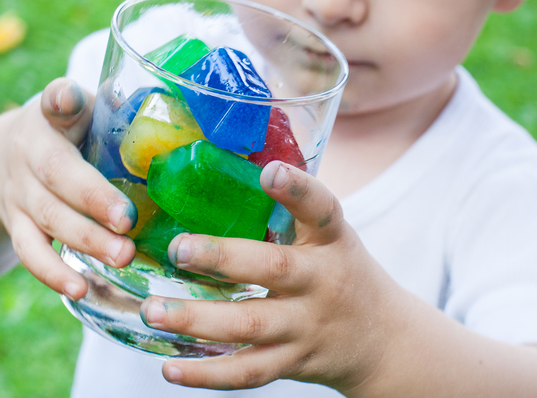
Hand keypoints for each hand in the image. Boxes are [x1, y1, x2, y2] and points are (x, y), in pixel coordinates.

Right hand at [0, 78, 136, 299]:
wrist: (1, 159)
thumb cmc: (64, 132)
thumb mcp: (82, 110)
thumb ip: (115, 109)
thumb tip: (171, 107)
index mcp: (50, 117)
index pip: (55, 101)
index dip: (62, 100)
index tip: (69, 101)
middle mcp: (27, 152)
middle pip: (57, 176)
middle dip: (94, 200)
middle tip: (129, 221)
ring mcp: (18, 193)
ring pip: (48, 219)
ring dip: (86, 241)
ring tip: (122, 257)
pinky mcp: (16, 226)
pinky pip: (30, 253)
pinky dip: (53, 274)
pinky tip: (80, 290)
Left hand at [137, 161, 405, 393]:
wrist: (383, 341)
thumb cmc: (340, 272)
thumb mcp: (330, 236)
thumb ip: (289, 211)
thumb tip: (223, 161)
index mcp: (332, 240)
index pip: (322, 209)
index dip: (297, 190)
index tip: (269, 172)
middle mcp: (322, 281)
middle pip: (275, 269)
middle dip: (223, 259)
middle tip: (178, 249)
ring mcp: (307, 326)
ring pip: (251, 325)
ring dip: (197, 319)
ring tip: (153, 311)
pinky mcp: (292, 362)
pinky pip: (247, 372)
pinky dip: (207, 375)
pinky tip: (169, 368)